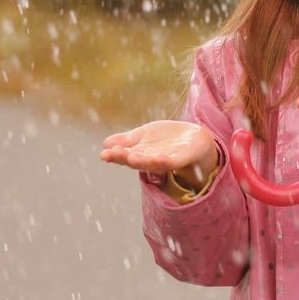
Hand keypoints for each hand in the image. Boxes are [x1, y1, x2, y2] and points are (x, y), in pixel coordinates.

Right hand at [99, 120, 217, 181]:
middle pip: (136, 160)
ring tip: (131, 156)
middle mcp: (151, 160)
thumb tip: (105, 144)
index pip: (125, 155)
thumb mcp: (143, 137)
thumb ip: (127, 140)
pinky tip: (159, 156)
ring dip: (143, 161)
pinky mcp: (182, 158)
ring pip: (153, 163)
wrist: (194, 139)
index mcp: (140, 154)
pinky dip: (166, 160)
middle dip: (124, 158)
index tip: (103, 153)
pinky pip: (173, 161)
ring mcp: (166, 160)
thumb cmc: (166, 140)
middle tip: (111, 155)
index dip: (115, 155)